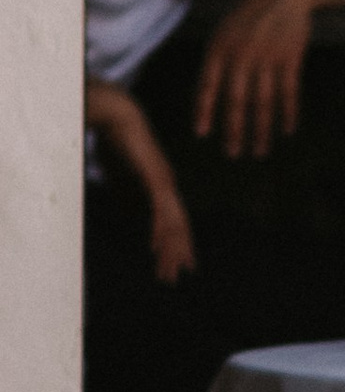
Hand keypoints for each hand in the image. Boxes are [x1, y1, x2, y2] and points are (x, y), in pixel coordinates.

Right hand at [85, 80, 196, 279]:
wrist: (117, 115)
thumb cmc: (116, 141)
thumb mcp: (121, 174)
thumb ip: (127, 192)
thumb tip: (130, 212)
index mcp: (162, 186)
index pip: (174, 220)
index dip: (177, 242)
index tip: (180, 262)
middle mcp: (168, 186)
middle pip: (178, 226)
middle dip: (177, 253)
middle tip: (176, 276)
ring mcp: (164, 183)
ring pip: (173, 223)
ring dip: (171, 249)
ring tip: (170, 270)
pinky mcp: (155, 179)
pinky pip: (161, 210)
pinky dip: (161, 230)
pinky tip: (159, 247)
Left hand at [194, 0, 320, 157]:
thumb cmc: (250, 14)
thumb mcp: (226, 31)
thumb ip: (219, 61)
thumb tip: (210, 96)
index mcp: (220, 46)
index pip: (208, 84)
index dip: (204, 110)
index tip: (201, 134)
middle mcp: (242, 54)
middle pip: (237, 100)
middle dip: (234, 130)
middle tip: (233, 154)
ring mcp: (267, 57)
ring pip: (263, 102)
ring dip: (261, 130)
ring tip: (260, 152)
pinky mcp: (290, 58)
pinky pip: (288, 92)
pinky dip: (288, 113)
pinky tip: (286, 131)